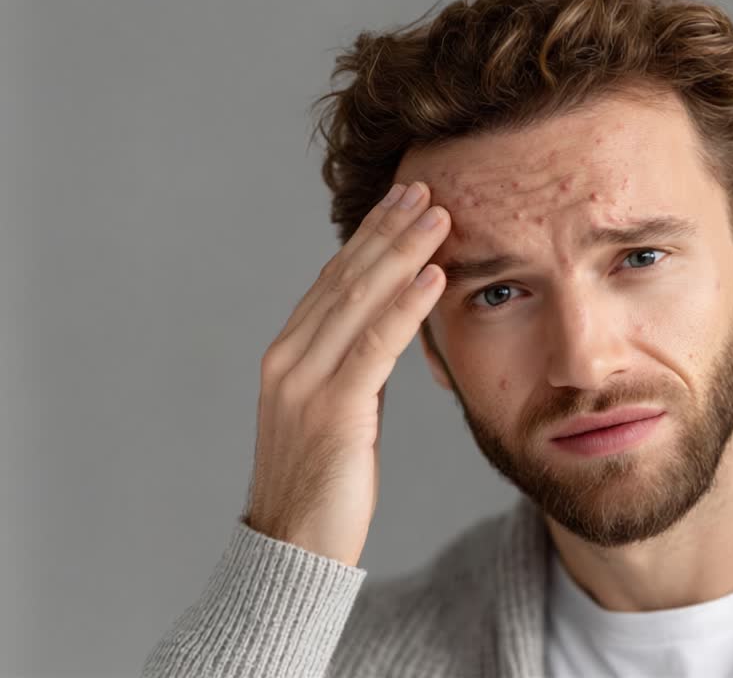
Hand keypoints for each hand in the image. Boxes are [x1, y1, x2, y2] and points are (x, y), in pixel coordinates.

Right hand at [243, 181, 449, 565]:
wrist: (294, 548)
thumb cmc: (323, 484)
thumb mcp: (337, 413)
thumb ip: (353, 369)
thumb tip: (388, 334)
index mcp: (288, 355)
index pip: (333, 280)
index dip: (369, 237)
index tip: (402, 202)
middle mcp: (289, 358)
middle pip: (345, 277)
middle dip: (388, 229)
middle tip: (426, 188)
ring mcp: (305, 381)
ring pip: (359, 300)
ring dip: (403, 252)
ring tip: (439, 215)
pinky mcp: (332, 408)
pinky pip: (375, 345)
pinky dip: (406, 305)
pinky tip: (434, 276)